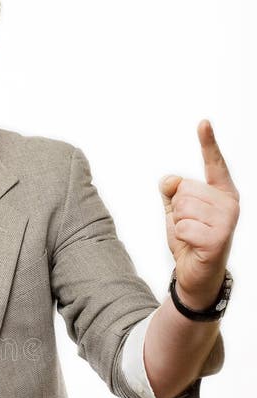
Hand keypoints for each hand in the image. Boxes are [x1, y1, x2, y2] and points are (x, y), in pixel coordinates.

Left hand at [159, 120, 239, 309]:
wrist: (196, 274)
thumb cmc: (189, 240)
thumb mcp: (176, 212)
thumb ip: (172, 192)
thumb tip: (169, 180)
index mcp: (222, 192)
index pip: (214, 164)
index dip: (208, 143)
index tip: (203, 123)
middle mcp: (229, 202)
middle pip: (184, 190)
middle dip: (177, 210)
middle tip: (188, 226)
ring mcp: (227, 220)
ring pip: (182, 207)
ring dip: (178, 224)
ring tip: (191, 235)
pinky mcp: (219, 237)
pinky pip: (182, 227)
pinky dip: (180, 237)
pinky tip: (192, 245)